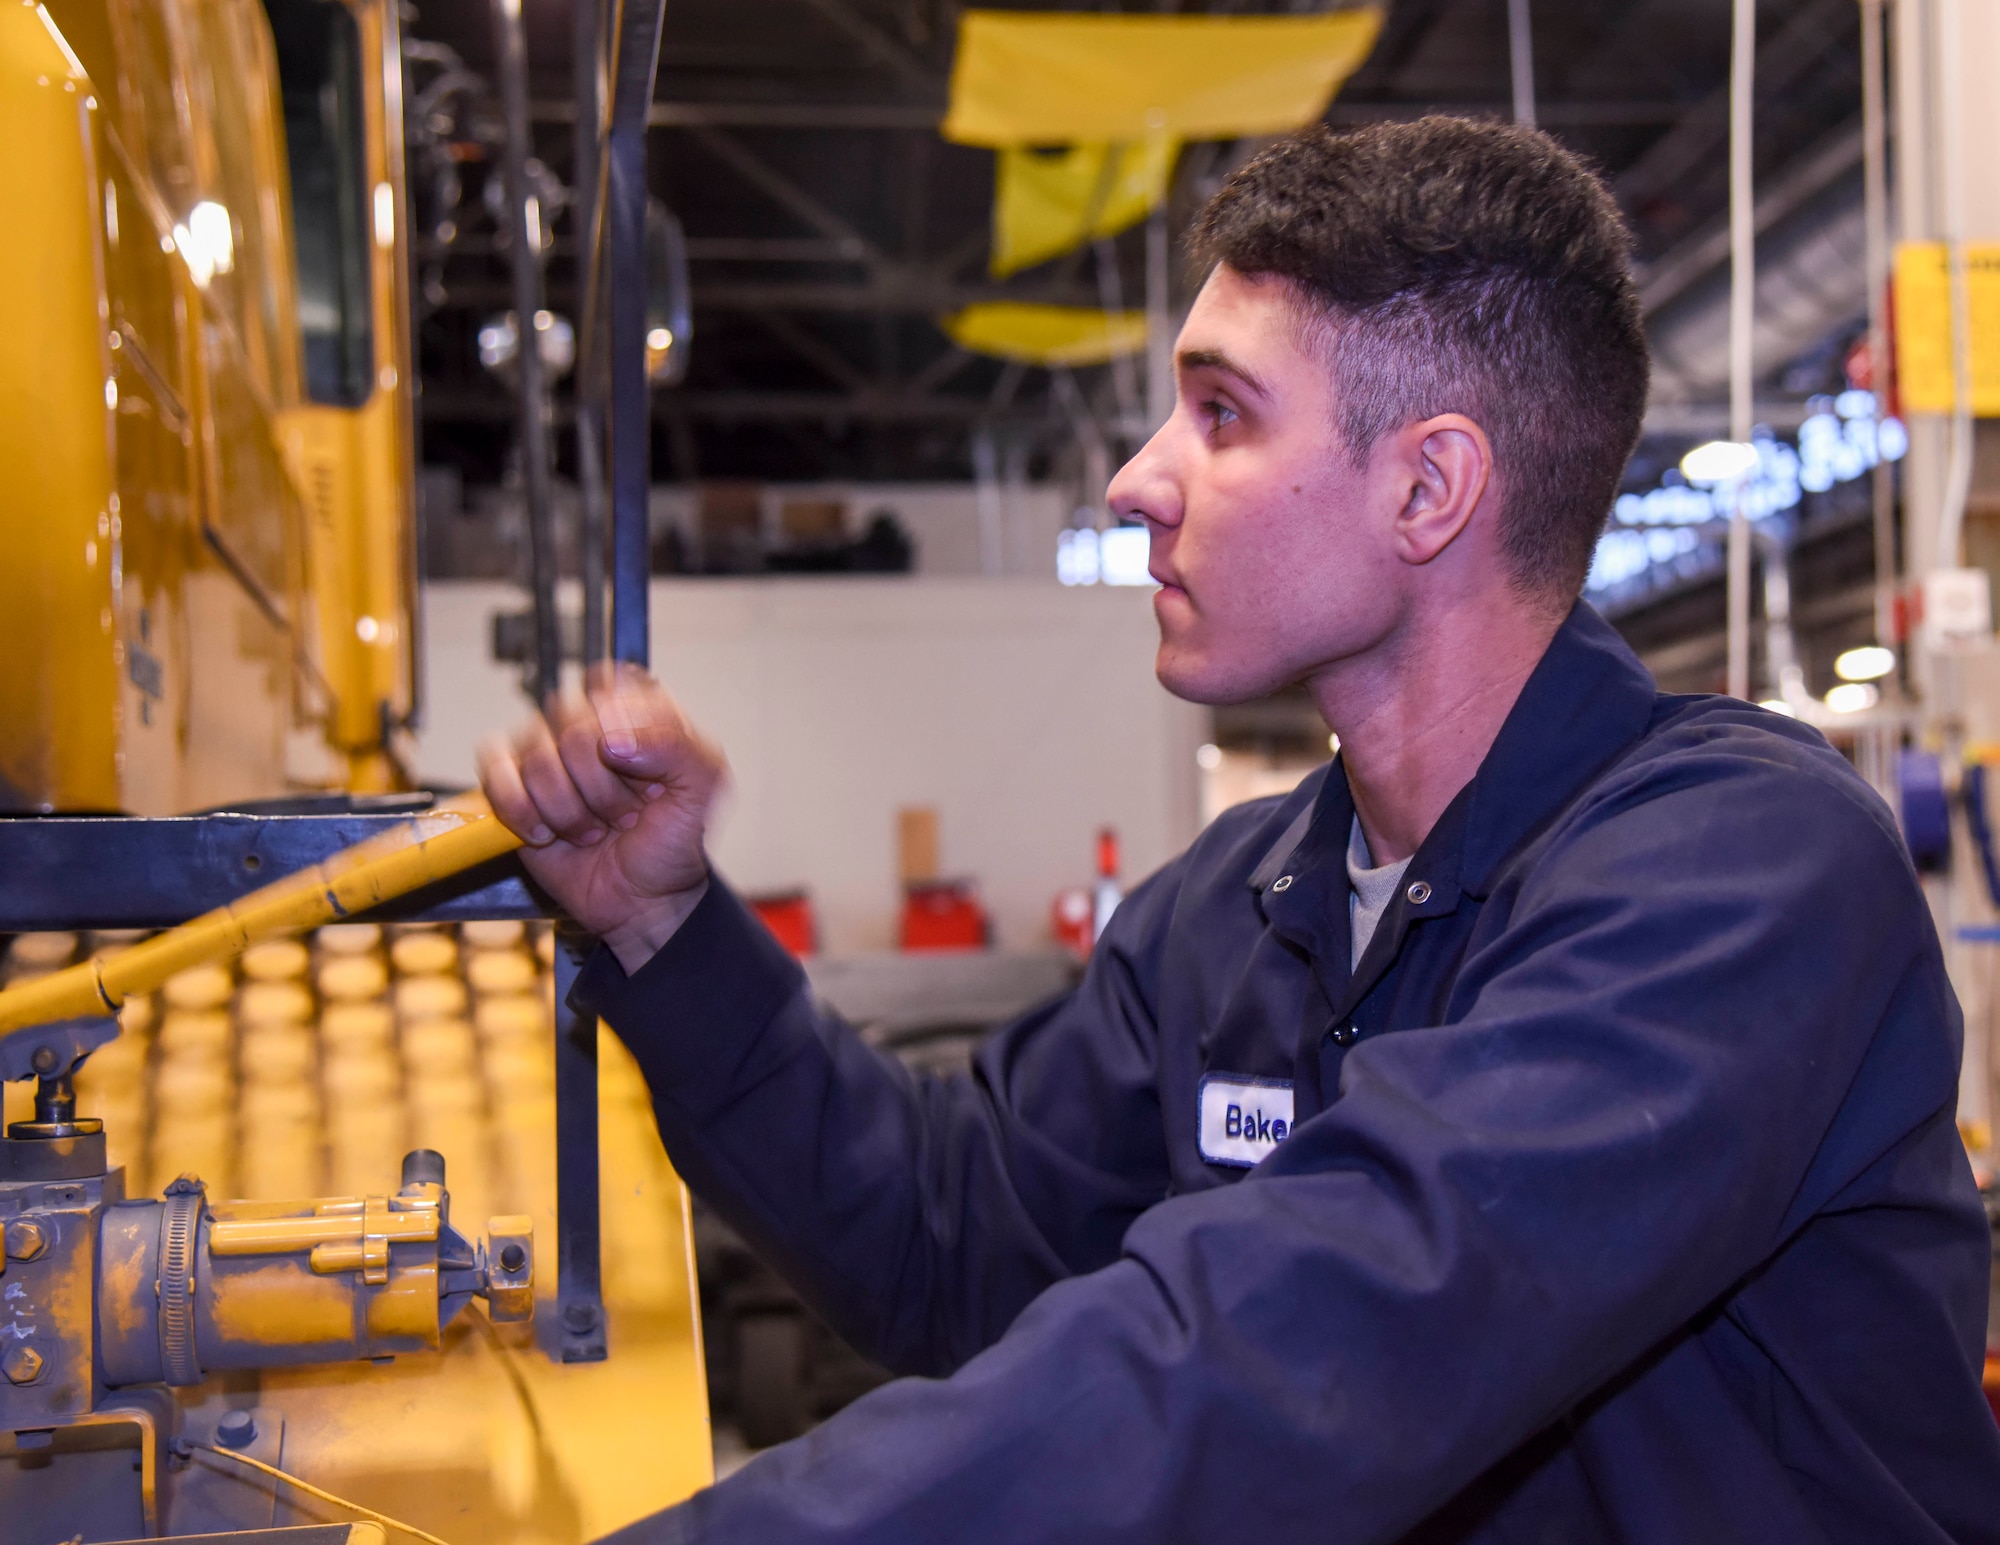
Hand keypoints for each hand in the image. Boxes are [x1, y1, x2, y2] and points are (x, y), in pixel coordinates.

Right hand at [478, 664, 728, 972]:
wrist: (641, 900)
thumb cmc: (673, 842)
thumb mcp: (703, 790)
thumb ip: (677, 747)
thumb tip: (612, 740)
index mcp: (638, 710)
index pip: (615, 686)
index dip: (626, 733)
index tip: (648, 776)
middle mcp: (589, 723)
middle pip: (573, 726)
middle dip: (602, 787)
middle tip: (624, 815)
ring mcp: (547, 751)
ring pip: (536, 757)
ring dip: (569, 810)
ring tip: (594, 829)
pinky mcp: (512, 783)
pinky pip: (495, 774)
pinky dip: (521, 811)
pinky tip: (548, 834)